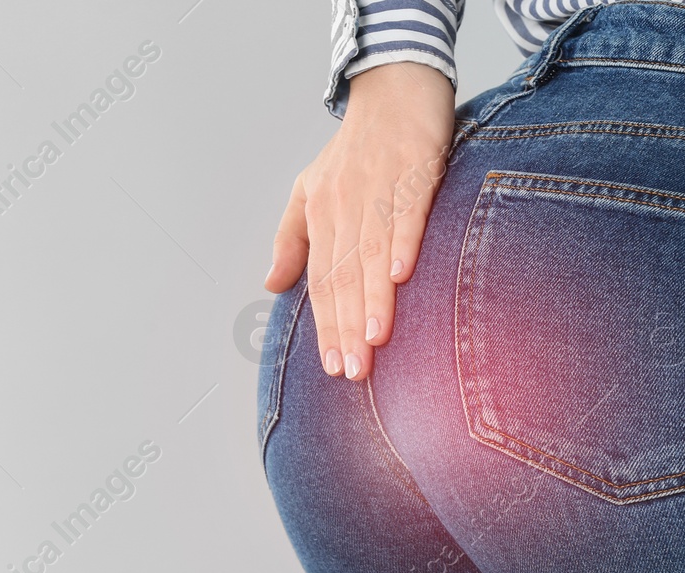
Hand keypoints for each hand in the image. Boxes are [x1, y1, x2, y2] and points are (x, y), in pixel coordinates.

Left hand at [263, 62, 455, 380]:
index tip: (332, 366)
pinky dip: (402, 243)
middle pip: (344, 276)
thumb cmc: (357, 148)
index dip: (327, 326)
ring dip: (372, 300)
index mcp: (321, 214)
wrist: (395, 88)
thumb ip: (291, 240)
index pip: (322, 281)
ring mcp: (378, 188)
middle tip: (353, 371)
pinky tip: (401, 276)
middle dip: (347, 328)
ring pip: (370, 254)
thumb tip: (271, 285)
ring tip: (373, 342)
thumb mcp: (310, 189)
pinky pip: (405, 213)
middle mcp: (345, 205)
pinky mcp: (413, 170)